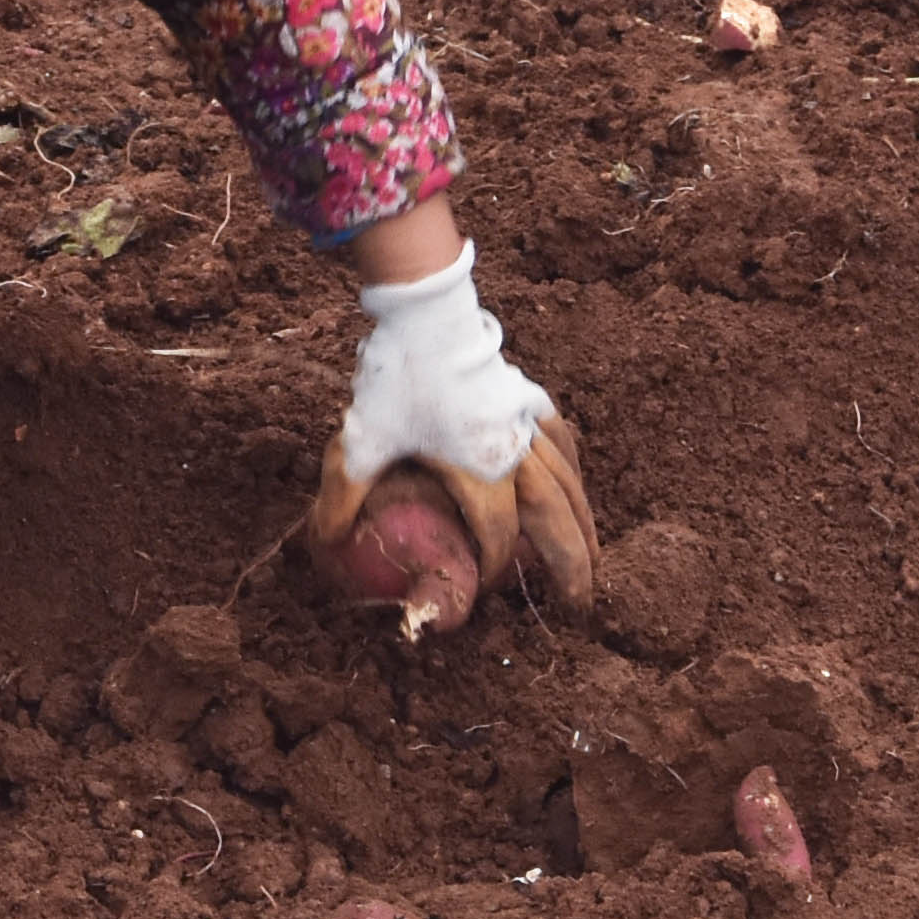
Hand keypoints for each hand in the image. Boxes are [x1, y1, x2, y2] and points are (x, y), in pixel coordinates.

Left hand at [298, 245, 597, 601]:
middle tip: (581, 603)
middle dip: (572, 564)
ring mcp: (527, 423)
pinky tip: (575, 477)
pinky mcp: (527, 396)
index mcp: (480, 472)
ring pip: (569, 482)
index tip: (486, 587)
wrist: (428, 315)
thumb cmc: (397, 379)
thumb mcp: (362, 441)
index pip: (500, 538)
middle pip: (556, 519)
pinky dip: (572, 464)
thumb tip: (323, 542)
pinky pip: (562, 438)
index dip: (497, 569)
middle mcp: (515, 453)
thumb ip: (344, 496)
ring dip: (584, 521)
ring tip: (596, 553)